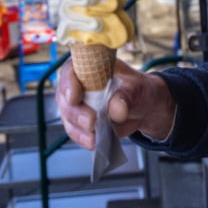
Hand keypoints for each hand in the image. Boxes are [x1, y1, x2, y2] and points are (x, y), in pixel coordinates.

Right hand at [55, 58, 175, 148]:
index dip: (69, 83)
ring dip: (79, 128)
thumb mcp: (137, 88)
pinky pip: (76, 131)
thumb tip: (116, 108)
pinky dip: (84, 138)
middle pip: (64, 96)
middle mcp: (78, 84)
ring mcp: (76, 104)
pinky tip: (94, 142)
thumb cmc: (137, 89)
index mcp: (90, 65)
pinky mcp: (79, 121)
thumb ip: (127, 95)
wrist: (143, 107)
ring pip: (67, 116)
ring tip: (95, 136)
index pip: (71, 70)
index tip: (75, 97)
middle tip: (91, 121)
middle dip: (75, 112)